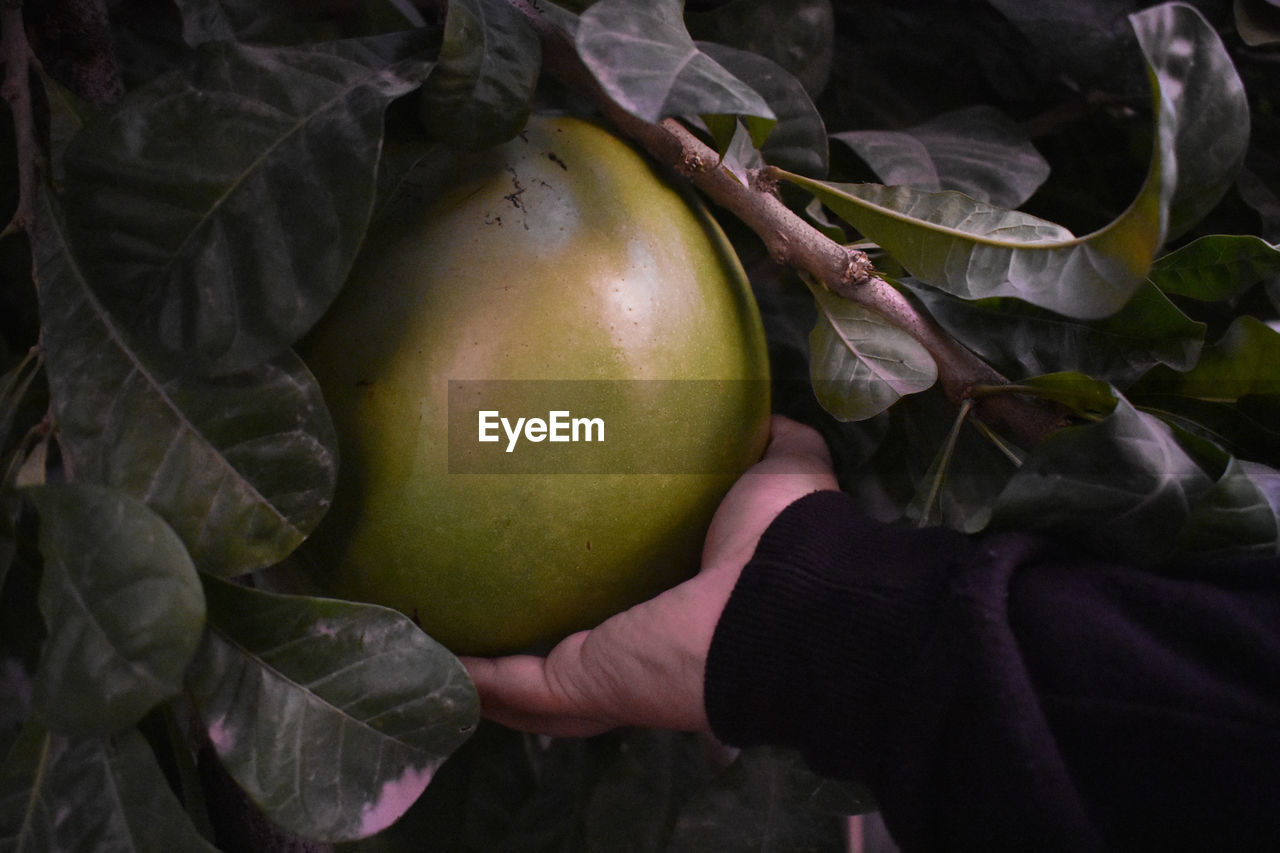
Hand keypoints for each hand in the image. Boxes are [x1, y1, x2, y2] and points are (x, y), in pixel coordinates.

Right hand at [460, 415, 838, 736]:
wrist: (792, 593)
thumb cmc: (789, 532)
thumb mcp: (779, 470)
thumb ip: (769, 444)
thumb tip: (760, 414)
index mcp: (688, 603)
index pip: (633, 606)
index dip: (599, 593)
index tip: (561, 559)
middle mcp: (648, 648)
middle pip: (575, 658)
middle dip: (529, 649)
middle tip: (479, 611)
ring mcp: (614, 672)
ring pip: (537, 689)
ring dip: (488, 675)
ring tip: (438, 642)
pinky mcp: (589, 680)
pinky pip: (520, 688)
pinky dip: (477, 679)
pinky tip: (436, 656)